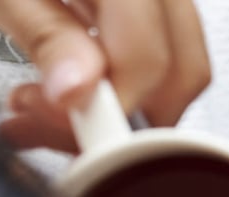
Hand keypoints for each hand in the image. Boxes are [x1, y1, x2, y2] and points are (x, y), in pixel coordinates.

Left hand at [0, 0, 211, 151]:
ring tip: (53, 98)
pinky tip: (73, 73)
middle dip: (125, 113)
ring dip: (125, 98)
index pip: (146, 57)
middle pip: (182, 64)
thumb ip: (46, 34)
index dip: (109, 108)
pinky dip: (125, 70)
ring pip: (180, 58)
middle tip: (57, 124)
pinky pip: (162, 40)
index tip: (65, 130)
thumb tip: (80, 92)